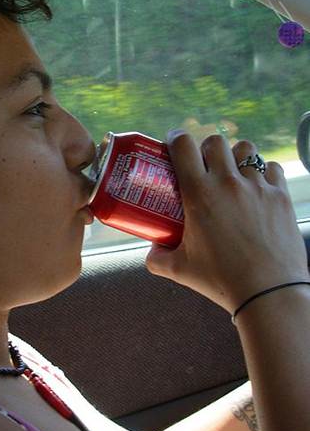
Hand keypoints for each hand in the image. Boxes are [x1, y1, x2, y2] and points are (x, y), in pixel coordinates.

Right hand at [146, 131, 308, 312]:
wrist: (268, 292)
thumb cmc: (221, 280)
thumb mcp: (179, 269)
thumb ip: (157, 258)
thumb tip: (151, 252)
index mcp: (199, 194)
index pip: (184, 146)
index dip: (175, 138)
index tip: (173, 143)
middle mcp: (228, 183)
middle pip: (215, 141)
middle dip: (206, 148)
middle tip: (202, 164)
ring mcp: (257, 187)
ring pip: (246, 148)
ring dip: (235, 155)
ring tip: (232, 172)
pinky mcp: (280, 197)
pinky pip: (272, 168)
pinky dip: (263, 172)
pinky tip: (257, 187)